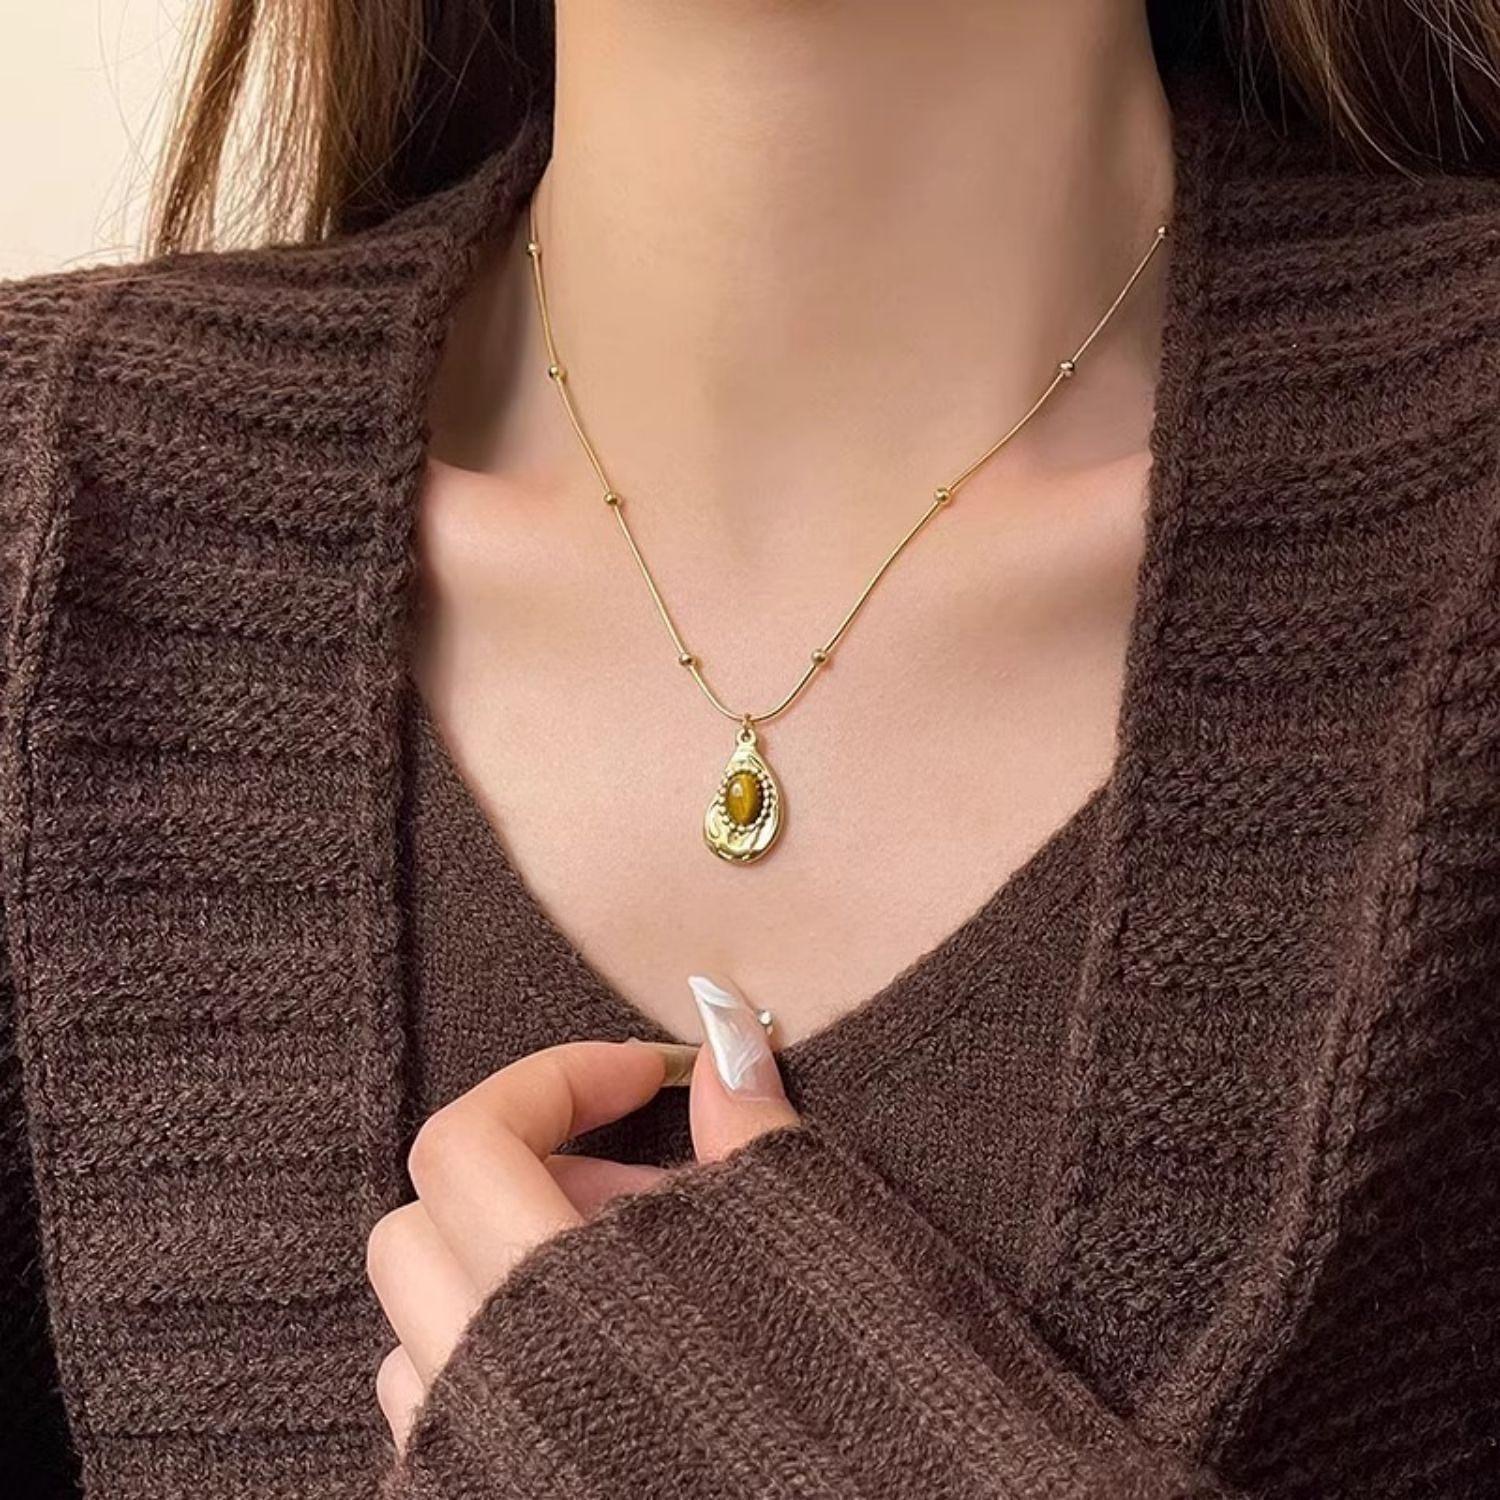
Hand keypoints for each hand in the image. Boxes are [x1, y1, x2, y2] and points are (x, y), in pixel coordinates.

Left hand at [366, 973, 797, 1451]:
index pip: (471, 1141)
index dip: (558, 1077)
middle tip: (658, 1195)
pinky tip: (617, 1373)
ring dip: (511, 1272)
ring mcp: (474, 1468)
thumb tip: (723, 1036)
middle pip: (420, 1221)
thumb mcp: (816, 1255)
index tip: (656, 1076)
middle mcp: (484, 1388)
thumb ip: (749, 1133)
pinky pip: (444, 1414)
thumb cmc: (865, 1416)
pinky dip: (506, 1358)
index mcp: (556, 1307)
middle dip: (537, 1174)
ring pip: (421, 1326)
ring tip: (644, 1290)